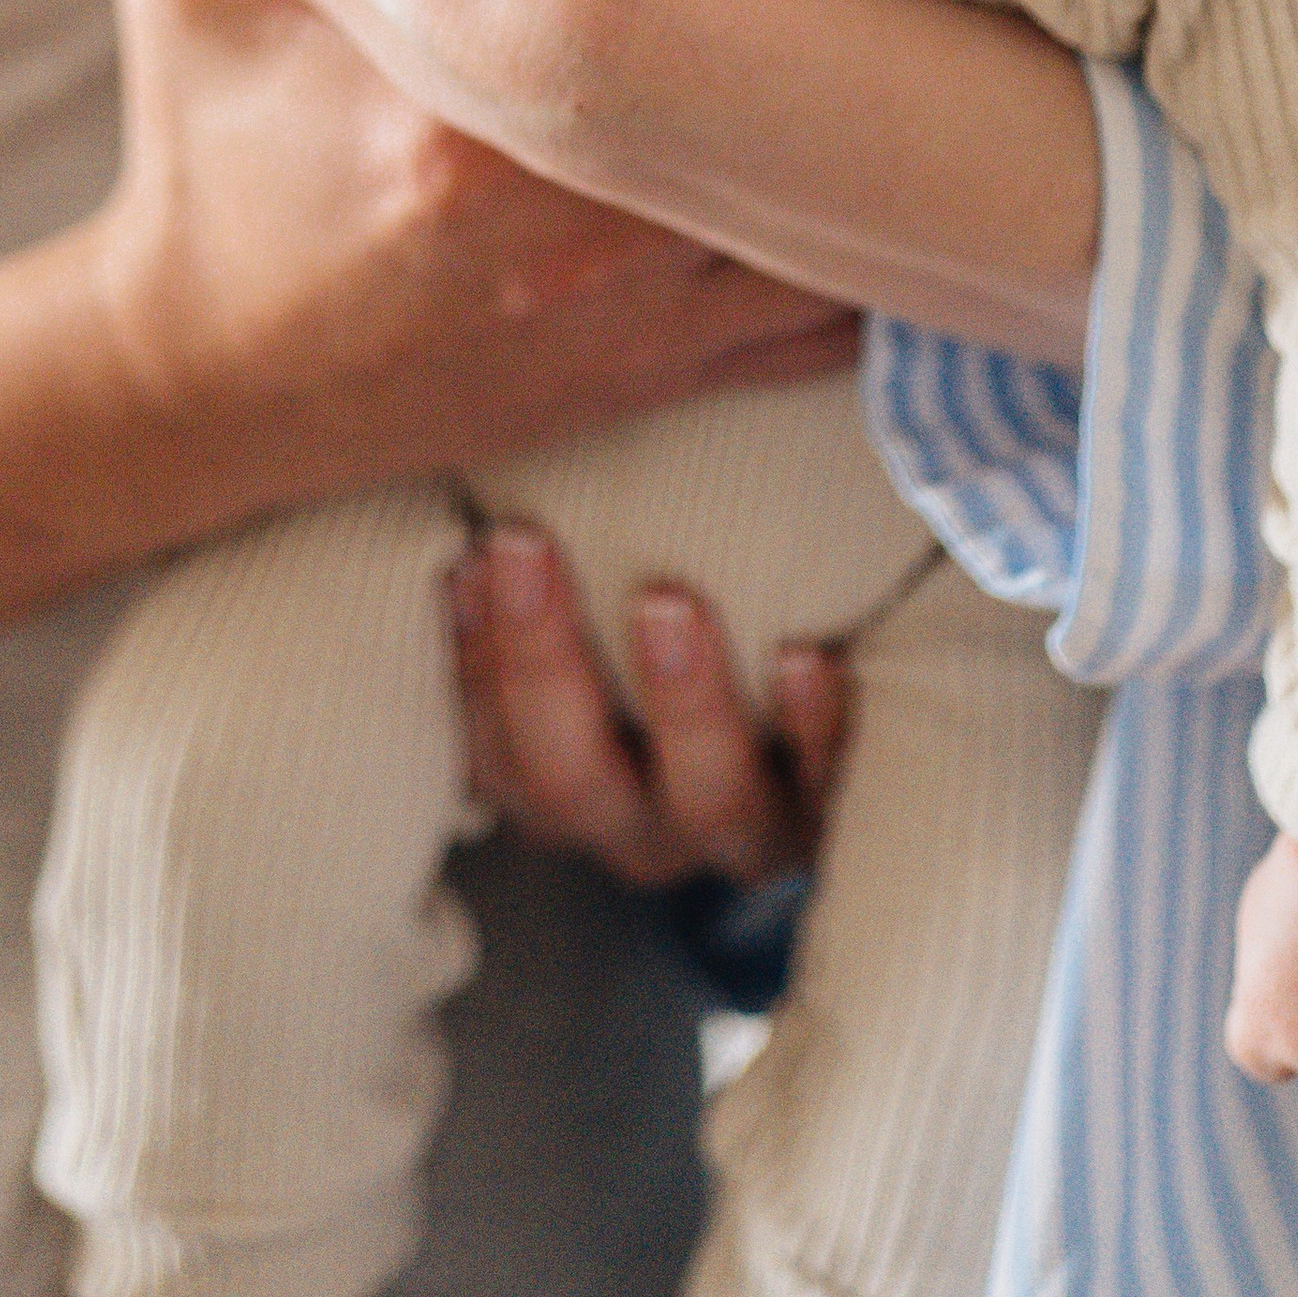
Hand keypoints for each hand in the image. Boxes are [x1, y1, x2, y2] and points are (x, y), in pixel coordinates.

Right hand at [85, 0, 856, 510]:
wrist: (199, 382)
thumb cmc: (204, 161)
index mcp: (461, 114)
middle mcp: (566, 222)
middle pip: (768, 102)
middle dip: (842, 14)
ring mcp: (623, 313)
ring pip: (824, 224)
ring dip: (881, 140)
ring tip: (956, 45)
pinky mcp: (648, 374)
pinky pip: (815, 337)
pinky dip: (869, 268)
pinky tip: (903, 190)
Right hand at [452, 521, 847, 886]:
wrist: (826, 698)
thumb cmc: (674, 616)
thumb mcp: (597, 607)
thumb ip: (544, 561)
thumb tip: (484, 468)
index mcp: (560, 782)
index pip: (491, 742)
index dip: (470, 658)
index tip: (465, 553)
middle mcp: (639, 822)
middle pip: (568, 778)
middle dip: (540, 662)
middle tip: (524, 544)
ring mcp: (740, 828)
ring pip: (703, 797)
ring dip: (681, 699)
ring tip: (669, 602)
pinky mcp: (833, 813)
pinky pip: (827, 784)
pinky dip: (813, 724)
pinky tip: (806, 657)